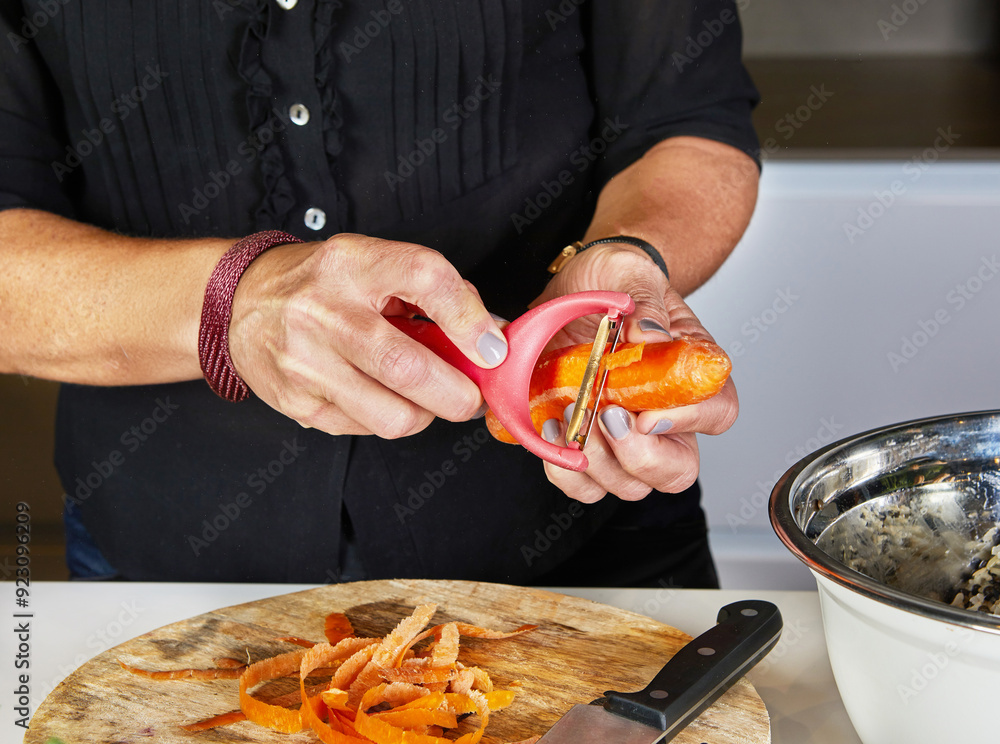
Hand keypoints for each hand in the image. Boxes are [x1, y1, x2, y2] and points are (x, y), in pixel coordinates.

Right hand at [227, 233, 507, 436]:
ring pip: (392, 415)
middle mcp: (322, 311)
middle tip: (471, 396)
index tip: (491, 347)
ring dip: (425, 414)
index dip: (468, 318)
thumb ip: (433, 293)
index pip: (424, 278)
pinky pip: (365, 429)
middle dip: (457, 395)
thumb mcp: (373, 263)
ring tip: (425, 398)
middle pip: (407, 368)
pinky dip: (388, 419)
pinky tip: (381, 396)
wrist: (241, 303)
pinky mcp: (296, 402)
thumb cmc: (321, 283)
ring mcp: (304, 362)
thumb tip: (488, 336)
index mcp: (352, 264)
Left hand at [530, 243, 738, 502]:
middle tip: (607, 418)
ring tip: (568, 415)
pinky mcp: (582, 443)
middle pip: (676, 470)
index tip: (649, 413)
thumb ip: (645, 301)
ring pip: (628, 485)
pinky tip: (549, 428)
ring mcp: (622, 437)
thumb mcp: (631, 272)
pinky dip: (563, 467)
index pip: (718, 412)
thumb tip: (650, 336)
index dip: (691, 420)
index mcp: (688, 373)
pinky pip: (582, 482)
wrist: (573, 283)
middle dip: (639, 457)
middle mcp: (662, 415)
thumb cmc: (614, 279)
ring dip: (596, 463)